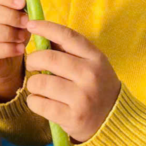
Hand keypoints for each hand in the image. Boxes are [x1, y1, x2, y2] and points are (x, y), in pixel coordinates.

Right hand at [0, 0, 28, 99]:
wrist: (6, 60)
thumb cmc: (12, 32)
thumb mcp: (19, 18)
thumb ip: (22, 10)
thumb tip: (28, 4)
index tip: (22, 3)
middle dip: (10, 16)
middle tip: (26, 23)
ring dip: (8, 33)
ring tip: (23, 37)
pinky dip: (7, 49)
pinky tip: (19, 49)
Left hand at [25, 20, 121, 143]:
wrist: (115, 120)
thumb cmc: (97, 87)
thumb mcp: (92, 64)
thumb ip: (70, 51)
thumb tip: (41, 35)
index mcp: (95, 58)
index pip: (67, 36)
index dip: (46, 28)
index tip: (30, 25)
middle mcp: (90, 75)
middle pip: (49, 58)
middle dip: (33, 59)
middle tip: (32, 63)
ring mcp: (82, 98)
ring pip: (41, 82)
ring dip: (32, 83)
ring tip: (37, 87)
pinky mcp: (72, 117)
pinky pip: (39, 104)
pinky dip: (33, 101)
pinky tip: (39, 101)